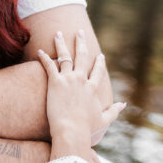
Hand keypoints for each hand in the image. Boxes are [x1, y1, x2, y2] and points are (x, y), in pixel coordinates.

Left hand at [37, 31, 124, 162]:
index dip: (99, 62)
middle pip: (82, 57)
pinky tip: (39, 51)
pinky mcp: (55, 82)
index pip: (98, 71)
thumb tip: (124, 105)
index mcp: (93, 88)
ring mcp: (68, 79)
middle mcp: (82, 80)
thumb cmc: (87, 128)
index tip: (100, 55)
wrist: (71, 130)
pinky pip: (49, 66)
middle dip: (81, 43)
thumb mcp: (104, 120)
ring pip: (65, 56)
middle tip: (79, 32)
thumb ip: (114, 111)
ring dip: (61, 44)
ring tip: (58, 33)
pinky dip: (44, 57)